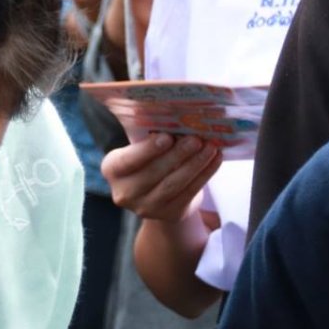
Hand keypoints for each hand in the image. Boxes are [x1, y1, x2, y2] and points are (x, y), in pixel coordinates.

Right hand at [101, 133, 222, 221]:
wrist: (156, 193)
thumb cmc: (148, 158)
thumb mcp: (140, 146)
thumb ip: (148, 133)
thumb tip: (174, 114)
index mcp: (113, 169)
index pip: (128, 160)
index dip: (147, 150)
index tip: (167, 137)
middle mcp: (125, 192)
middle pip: (154, 173)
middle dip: (178, 154)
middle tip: (196, 139)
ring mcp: (147, 208)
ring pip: (174, 184)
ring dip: (195, 164)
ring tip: (210, 147)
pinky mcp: (170, 214)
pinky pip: (189, 192)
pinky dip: (204, 174)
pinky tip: (215, 159)